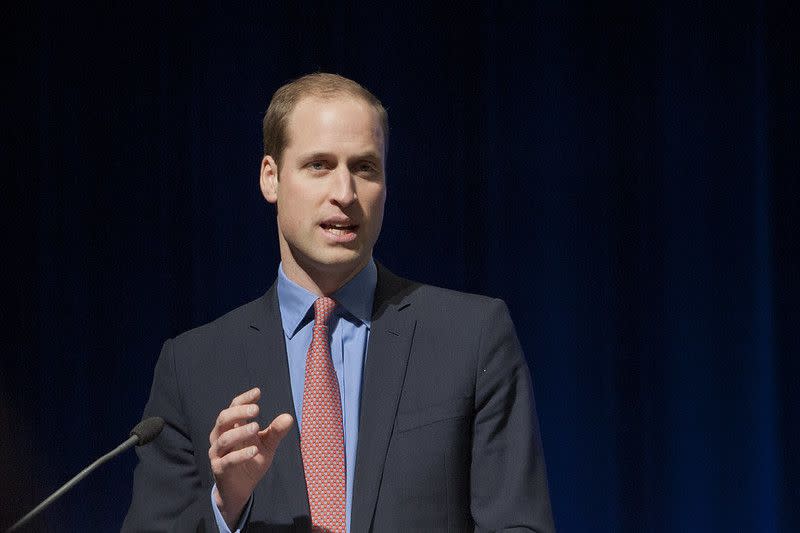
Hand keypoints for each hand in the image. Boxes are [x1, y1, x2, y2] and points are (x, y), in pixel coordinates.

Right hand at [209, 387, 292, 527]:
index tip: (258, 392)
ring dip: (240, 432)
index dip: (244, 399)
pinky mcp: (220, 469)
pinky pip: (228, 460)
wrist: (241, 489)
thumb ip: (276, 432)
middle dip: (239, 412)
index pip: (233, 408)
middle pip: (224, 419)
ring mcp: (218, 453)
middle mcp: (221, 437)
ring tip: (257, 427)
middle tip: (256, 409)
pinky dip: (241, 455)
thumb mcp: (267, 445)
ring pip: (224, 439)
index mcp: (231, 427)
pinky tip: (254, 450)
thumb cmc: (252, 460)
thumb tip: (289, 417)